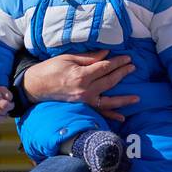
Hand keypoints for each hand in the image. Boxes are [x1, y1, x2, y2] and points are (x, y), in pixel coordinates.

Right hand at [0, 86, 13, 123]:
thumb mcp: (3, 89)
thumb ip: (9, 94)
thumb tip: (9, 100)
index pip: (5, 106)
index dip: (11, 105)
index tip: (11, 103)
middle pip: (2, 113)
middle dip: (7, 110)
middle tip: (8, 107)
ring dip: (3, 117)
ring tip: (5, 112)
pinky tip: (1, 115)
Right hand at [21, 50, 138, 121]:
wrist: (34, 86)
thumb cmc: (49, 69)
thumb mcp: (68, 58)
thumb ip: (89, 57)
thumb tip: (107, 53)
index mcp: (81, 76)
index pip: (105, 67)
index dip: (118, 62)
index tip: (127, 58)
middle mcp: (85, 90)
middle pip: (110, 81)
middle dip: (123, 73)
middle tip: (133, 67)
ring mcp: (84, 101)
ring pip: (108, 100)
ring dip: (124, 99)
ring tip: (137, 98)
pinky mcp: (81, 107)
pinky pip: (99, 112)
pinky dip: (111, 115)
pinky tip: (122, 117)